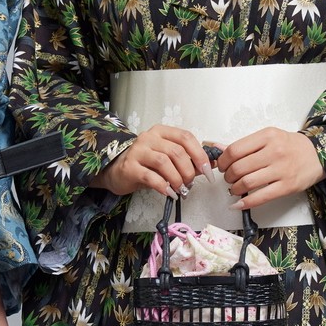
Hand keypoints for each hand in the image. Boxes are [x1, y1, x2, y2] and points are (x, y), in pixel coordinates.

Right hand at [89, 124, 210, 198]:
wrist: (116, 171)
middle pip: (176, 151)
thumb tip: (210, 165)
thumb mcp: (166, 158)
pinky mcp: (129, 168)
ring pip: (164, 163)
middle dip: (188, 170)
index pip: (186, 137)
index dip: (200, 154)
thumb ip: (186, 159)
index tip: (207, 170)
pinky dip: (164, 187)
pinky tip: (169, 193)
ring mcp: (138, 151)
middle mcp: (149, 138)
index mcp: (161, 132)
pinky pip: (151, 177)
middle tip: (190, 184)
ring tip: (180, 189)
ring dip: (177, 179)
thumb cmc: (145, 164)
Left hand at [215, 128, 323, 211]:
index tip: (222, 166)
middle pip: (238, 168)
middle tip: (229, 178)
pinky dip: (245, 203)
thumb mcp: (269, 138)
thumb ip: (245, 145)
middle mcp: (274, 151)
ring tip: (235, 189)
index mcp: (267, 136)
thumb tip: (217, 148)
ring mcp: (282, 169)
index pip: (234, 150)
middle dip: (228, 176)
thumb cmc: (290, 146)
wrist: (318, 154)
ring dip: (234, 189)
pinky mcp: (288, 186)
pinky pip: (260, 197)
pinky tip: (238, 204)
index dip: (223, 161)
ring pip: (246, 183)